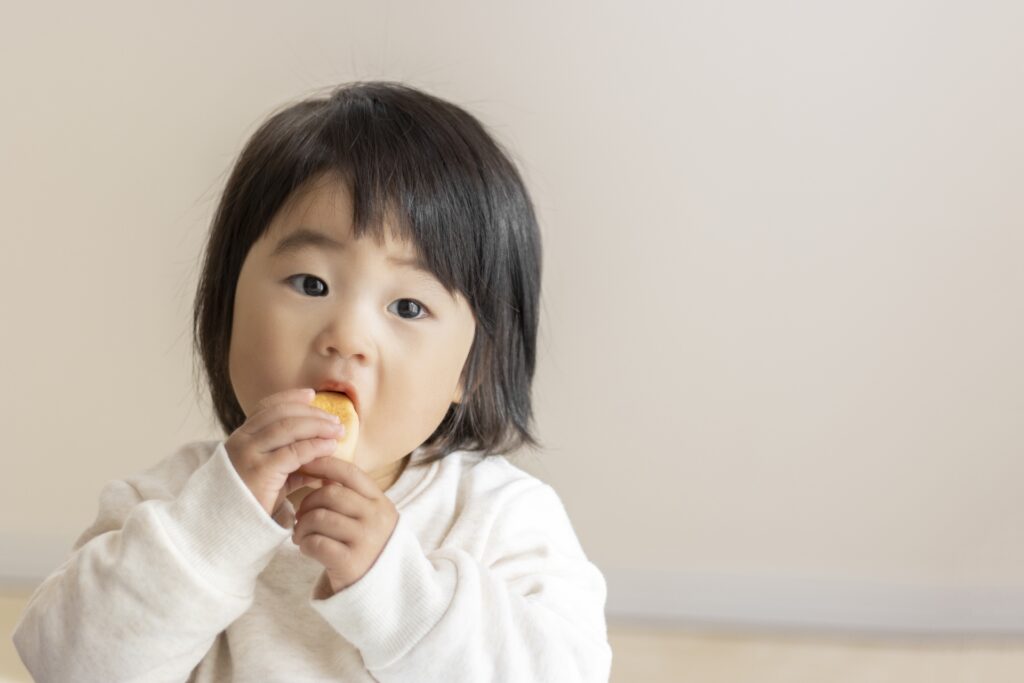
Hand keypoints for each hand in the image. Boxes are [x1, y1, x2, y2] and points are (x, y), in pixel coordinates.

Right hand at [224, 388, 346, 517]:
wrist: (225, 530)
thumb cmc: (249, 505)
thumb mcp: (271, 479)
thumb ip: (291, 466)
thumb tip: (320, 459)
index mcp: (241, 439)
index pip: (266, 408)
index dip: (290, 397)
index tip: (312, 395)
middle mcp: (242, 442)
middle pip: (281, 414)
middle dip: (311, 413)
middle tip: (335, 419)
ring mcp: (248, 455)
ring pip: (288, 428)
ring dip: (317, 426)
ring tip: (338, 430)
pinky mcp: (260, 472)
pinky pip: (293, 452)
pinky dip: (315, 446)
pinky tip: (330, 448)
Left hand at [292, 456, 399, 593]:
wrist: (382, 591)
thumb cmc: (368, 548)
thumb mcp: (370, 518)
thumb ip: (352, 496)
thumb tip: (322, 470)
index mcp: (381, 502)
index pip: (351, 473)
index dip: (325, 464)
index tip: (305, 464)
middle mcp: (376, 518)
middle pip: (330, 494)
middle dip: (308, 502)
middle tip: (301, 516)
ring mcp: (365, 540)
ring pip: (319, 518)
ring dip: (302, 526)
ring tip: (301, 535)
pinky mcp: (350, 563)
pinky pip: (316, 543)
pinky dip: (304, 544)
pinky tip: (306, 549)